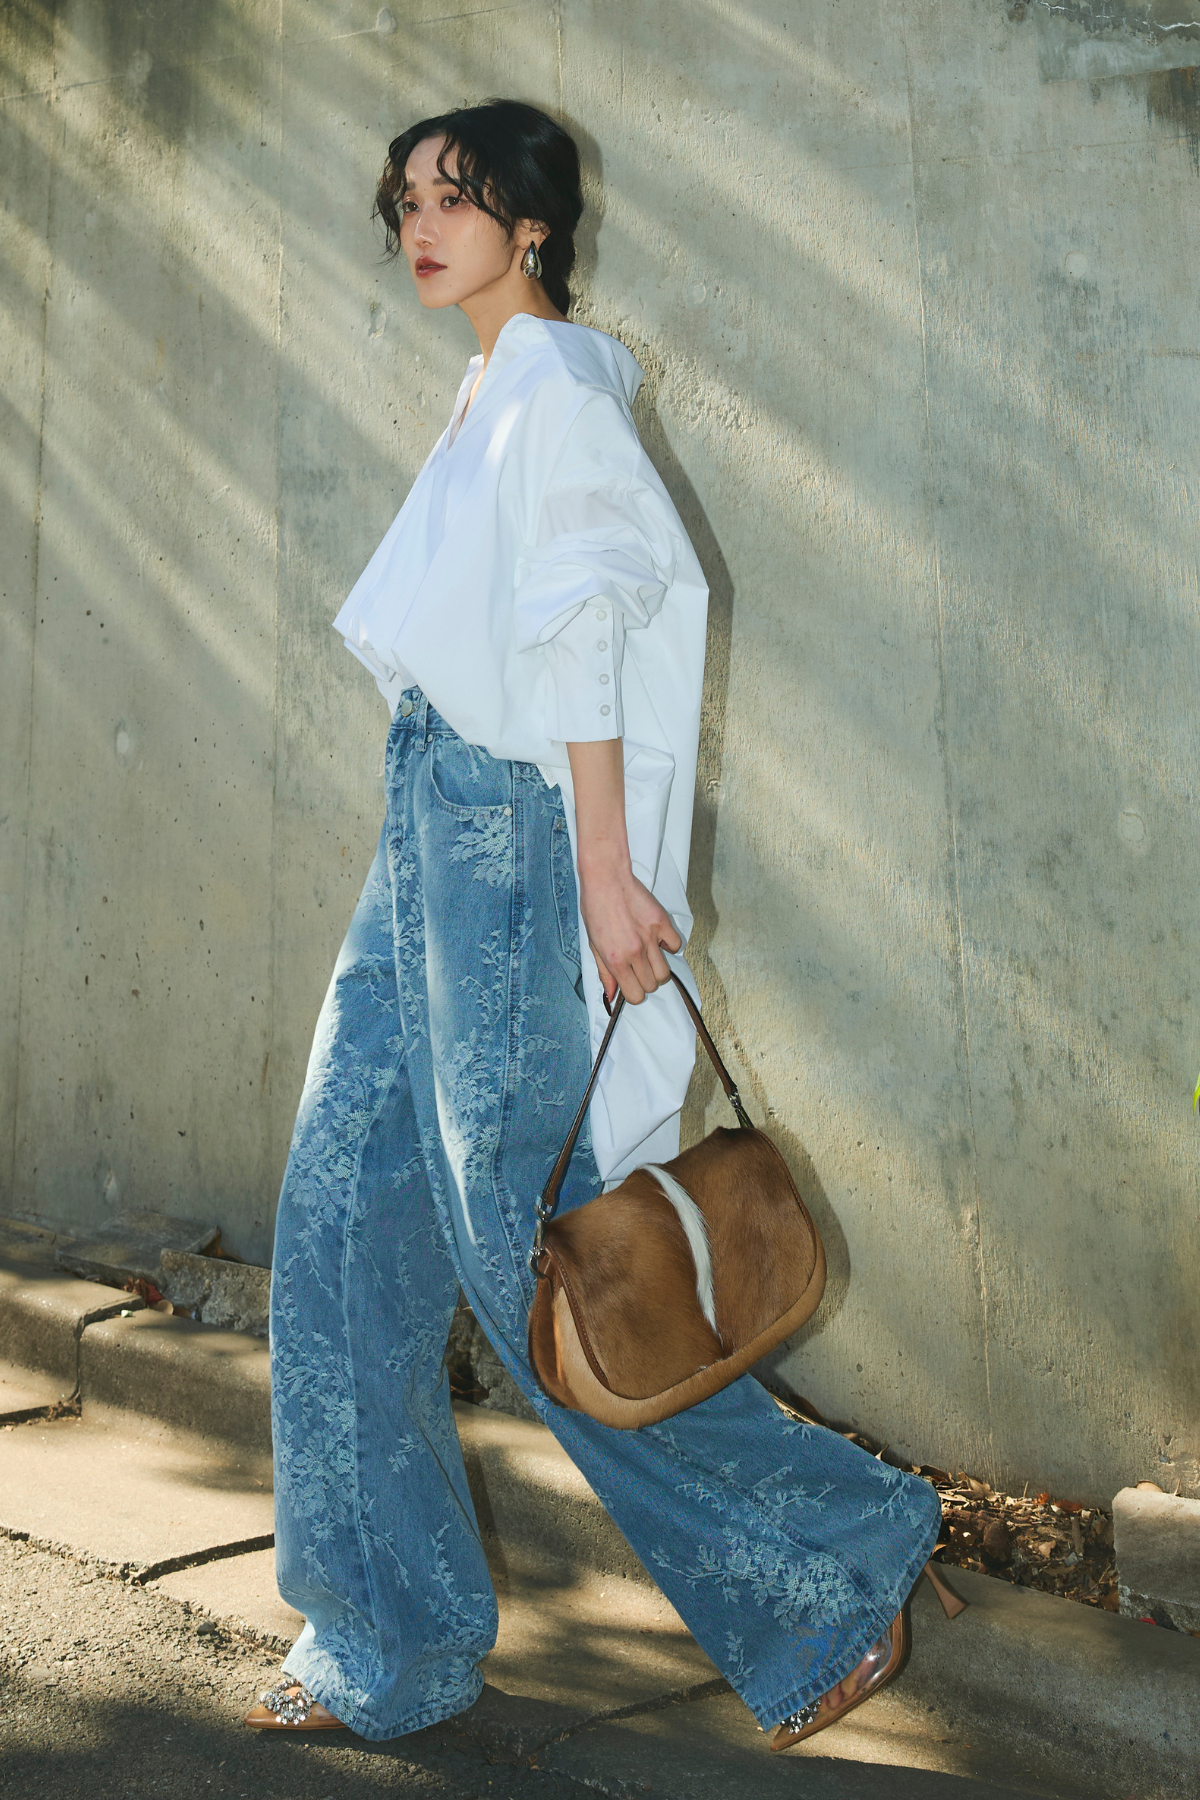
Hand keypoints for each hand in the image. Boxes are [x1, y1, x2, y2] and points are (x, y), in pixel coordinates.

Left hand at [577, 854, 681, 1006]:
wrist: (606, 879)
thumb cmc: (595, 908)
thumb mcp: (593, 945)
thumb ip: (605, 973)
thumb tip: (611, 995)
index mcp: (616, 960)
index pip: (635, 996)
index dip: (634, 993)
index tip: (631, 985)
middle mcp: (635, 952)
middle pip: (652, 985)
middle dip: (645, 981)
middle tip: (638, 968)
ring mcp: (651, 938)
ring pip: (665, 972)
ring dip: (658, 968)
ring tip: (649, 956)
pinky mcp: (662, 923)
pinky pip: (676, 945)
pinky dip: (670, 946)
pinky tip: (658, 939)